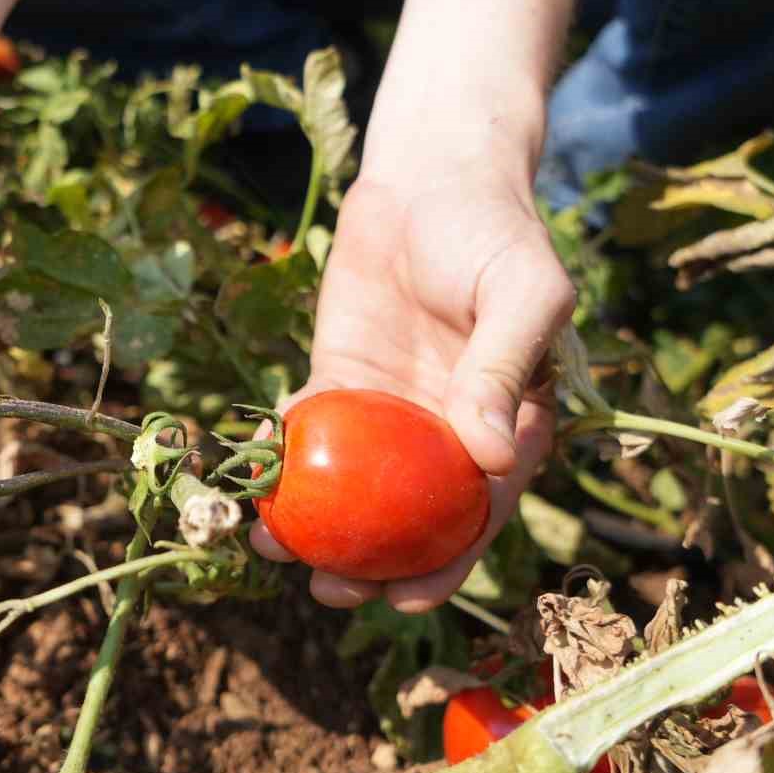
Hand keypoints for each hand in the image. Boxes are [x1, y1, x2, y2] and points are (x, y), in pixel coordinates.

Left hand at [250, 169, 574, 612]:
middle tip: (330, 592)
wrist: (431, 175)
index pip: (480, 510)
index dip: (447, 561)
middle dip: (372, 566)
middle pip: (409, 516)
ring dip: (317, 525)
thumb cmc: (491, 231)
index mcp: (506, 425)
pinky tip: (253, 481)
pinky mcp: (340, 380)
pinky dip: (283, 460)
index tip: (406, 598)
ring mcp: (391, 411)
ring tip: (275, 549)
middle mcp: (446, 431)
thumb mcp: (520, 292)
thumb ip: (503, 369)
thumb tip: (491, 459)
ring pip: (354, 487)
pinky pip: (310, 432)